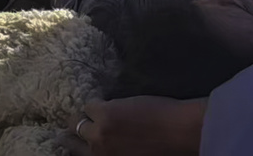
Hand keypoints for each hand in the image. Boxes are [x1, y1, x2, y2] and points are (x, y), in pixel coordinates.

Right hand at [59, 97, 206, 155]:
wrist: (180, 134)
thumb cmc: (166, 149)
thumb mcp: (133, 154)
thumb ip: (116, 151)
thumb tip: (109, 143)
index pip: (78, 155)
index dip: (77, 146)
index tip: (77, 140)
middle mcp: (97, 153)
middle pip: (72, 141)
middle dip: (76, 130)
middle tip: (82, 122)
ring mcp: (99, 134)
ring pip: (76, 121)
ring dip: (86, 115)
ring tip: (96, 110)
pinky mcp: (105, 114)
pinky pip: (90, 105)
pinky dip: (97, 103)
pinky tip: (110, 102)